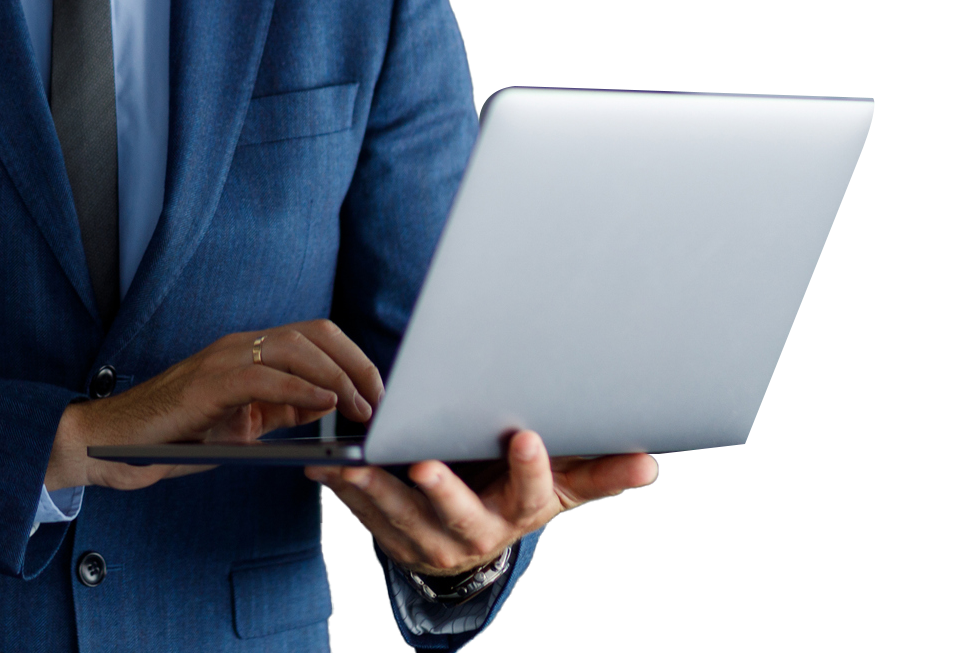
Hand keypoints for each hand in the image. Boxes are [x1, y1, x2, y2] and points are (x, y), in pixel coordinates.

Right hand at [49, 320, 383, 491]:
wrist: (114, 444)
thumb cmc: (177, 436)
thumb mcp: (243, 424)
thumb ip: (281, 410)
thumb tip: (327, 406)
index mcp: (250, 352)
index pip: (315, 336)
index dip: (353, 358)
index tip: (380, 392)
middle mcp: (240, 345)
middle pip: (315, 333)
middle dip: (356, 363)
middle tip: (381, 401)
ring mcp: (223, 359)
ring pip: (296, 347)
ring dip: (337, 376)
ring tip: (361, 407)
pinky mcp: (209, 383)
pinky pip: (265, 376)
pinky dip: (301, 388)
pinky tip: (325, 407)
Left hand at [307, 430, 657, 577]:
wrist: (472, 538)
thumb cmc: (516, 492)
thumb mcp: (559, 485)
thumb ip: (598, 470)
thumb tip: (649, 461)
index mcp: (520, 511)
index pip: (532, 491)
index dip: (530, 467)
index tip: (526, 436)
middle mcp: (477, 532)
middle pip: (460, 513)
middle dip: (443, 489)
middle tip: (424, 463)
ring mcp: (431, 540)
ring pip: (402, 517)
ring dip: (376, 491)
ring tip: (355, 464)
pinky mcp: (392, 537)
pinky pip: (365, 518)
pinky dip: (345, 492)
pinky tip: (326, 467)